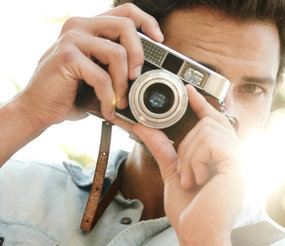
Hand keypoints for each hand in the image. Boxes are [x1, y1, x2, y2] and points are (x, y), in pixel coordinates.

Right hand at [16, 3, 163, 129]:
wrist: (39, 108)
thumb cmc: (73, 92)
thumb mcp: (101, 73)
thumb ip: (120, 65)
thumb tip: (151, 72)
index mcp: (91, 27)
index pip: (125, 11)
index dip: (147, 22)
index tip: (160, 40)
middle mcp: (80, 26)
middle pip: (125, 27)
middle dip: (139, 55)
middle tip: (137, 78)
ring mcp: (71, 38)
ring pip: (117, 53)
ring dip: (123, 83)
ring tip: (120, 101)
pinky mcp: (67, 56)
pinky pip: (102, 76)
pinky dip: (109, 97)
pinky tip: (108, 109)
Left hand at [134, 86, 246, 245]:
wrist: (197, 233)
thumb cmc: (190, 209)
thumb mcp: (173, 172)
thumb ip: (163, 148)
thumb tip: (145, 127)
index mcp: (224, 155)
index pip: (215, 121)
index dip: (202, 104)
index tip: (189, 90)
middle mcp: (236, 154)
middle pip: (208, 123)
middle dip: (187, 146)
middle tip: (187, 173)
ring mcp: (240, 158)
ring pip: (206, 131)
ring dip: (190, 157)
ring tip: (193, 180)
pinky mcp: (238, 163)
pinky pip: (210, 143)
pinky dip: (196, 161)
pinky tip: (200, 180)